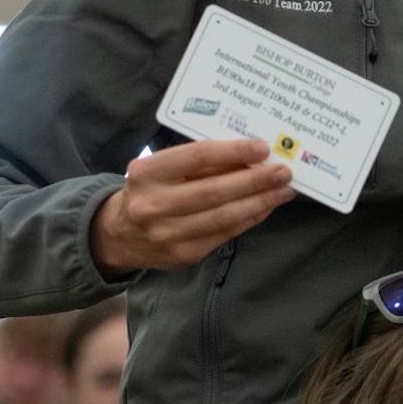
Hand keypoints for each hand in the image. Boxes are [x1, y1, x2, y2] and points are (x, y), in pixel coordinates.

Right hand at [90, 139, 296, 273]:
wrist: (119, 235)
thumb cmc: (150, 191)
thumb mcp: (163, 168)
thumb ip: (200, 162)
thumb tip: (249, 155)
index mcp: (147, 174)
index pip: (197, 157)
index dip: (233, 151)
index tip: (262, 147)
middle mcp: (154, 205)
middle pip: (215, 191)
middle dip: (255, 180)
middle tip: (283, 171)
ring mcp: (168, 234)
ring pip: (224, 216)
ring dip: (259, 202)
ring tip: (283, 190)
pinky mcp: (184, 255)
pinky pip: (225, 234)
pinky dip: (249, 218)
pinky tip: (265, 207)